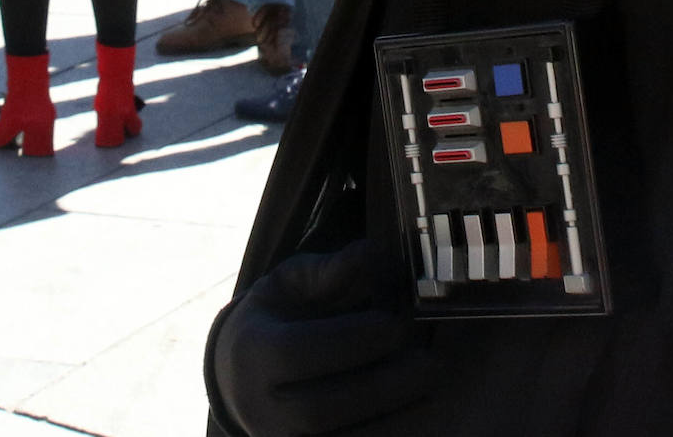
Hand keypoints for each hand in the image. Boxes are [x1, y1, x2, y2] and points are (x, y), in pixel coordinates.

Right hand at [206, 240, 441, 435]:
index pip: (296, 351)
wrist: (240, 375)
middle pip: (319, 408)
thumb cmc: (279, 316)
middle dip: (379, 387)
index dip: (349, 340)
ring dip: (389, 424)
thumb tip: (372, 253)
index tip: (396, 324)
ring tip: (431, 394)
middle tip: (430, 364)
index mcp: (251, 351)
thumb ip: (331, 270)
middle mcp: (256, 406)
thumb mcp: (293, 282)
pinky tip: (420, 417)